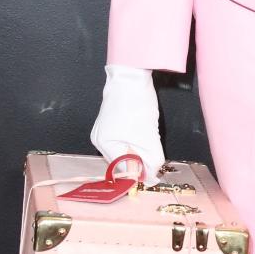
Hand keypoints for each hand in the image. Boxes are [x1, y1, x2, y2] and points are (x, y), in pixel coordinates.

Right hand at [90, 64, 164, 182]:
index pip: (123, 170)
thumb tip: (152, 177)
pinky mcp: (108, 124)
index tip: (155, 174)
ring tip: (148, 139)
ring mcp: (102, 131)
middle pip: (122, 162)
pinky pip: (122, 141)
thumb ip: (151, 160)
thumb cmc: (137, 103)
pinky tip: (142, 133)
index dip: (140, 175)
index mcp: (105, 143)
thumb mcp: (149, 136)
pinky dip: (134, 142)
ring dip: (137, 152)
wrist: (131, 76)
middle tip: (155, 157)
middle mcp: (99, 139)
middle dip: (139, 162)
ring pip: (123, 152)